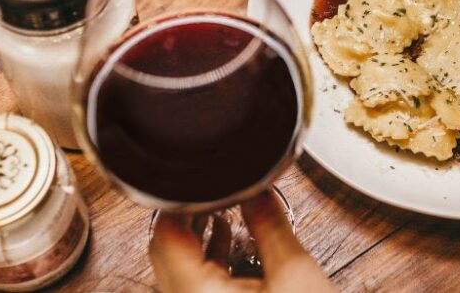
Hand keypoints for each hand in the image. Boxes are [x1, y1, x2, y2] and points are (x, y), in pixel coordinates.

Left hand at [149, 193, 336, 292]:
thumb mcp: (295, 274)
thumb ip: (270, 225)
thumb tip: (258, 190)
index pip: (163, 235)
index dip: (181, 200)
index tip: (204, 179)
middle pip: (165, 254)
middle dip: (188, 218)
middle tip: (216, 190)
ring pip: (177, 274)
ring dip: (197, 241)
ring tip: (225, 213)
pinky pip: (194, 291)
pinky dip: (207, 266)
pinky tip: (231, 248)